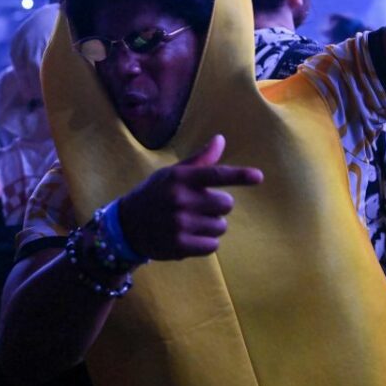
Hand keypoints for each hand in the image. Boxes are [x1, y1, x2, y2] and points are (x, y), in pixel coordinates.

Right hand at [118, 135, 262, 259]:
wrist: (127, 226)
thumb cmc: (155, 194)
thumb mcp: (172, 173)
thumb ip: (200, 160)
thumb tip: (221, 139)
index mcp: (181, 178)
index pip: (216, 175)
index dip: (239, 176)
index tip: (258, 177)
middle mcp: (181, 199)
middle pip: (226, 204)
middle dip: (218, 206)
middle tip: (199, 207)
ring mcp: (180, 224)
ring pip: (221, 226)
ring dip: (212, 226)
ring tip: (192, 223)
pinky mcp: (180, 245)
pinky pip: (212, 245)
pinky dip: (206, 243)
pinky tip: (190, 237)